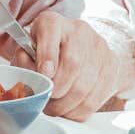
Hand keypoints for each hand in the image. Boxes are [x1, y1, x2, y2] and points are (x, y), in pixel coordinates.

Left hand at [6, 12, 133, 120]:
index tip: (44, 73)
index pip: (50, 30)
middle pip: (72, 63)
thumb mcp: (27, 52)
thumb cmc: (45, 54)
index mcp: (52, 22)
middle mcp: (79, 31)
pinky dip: (79, 110)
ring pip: (84, 85)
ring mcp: (99, 47)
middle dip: (56, 89)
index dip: (47, 54)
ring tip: (55, 109)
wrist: (79, 48)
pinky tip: (69, 109)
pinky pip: (96, 97)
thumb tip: (28, 81)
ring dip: (66, 105)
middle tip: (46, 100)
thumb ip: (23, 63)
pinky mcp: (112, 67)